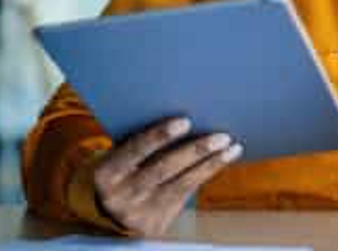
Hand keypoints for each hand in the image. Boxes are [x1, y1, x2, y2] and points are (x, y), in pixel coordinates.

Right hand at [90, 116, 242, 236]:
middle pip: (162, 170)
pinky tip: (224, 159)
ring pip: (180, 185)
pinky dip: (207, 173)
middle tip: (220, 136)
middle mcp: (120, 195)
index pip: (133, 150)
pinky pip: (187, 194)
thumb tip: (183, 113)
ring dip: (210, 163)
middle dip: (194, 151)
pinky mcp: (157, 223)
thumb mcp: (119, 156)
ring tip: (231, 146)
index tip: (185, 121)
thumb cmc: (123, 168)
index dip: (159, 136)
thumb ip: (139, 140)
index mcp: (106, 173)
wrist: (111, 211)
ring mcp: (139, 212)